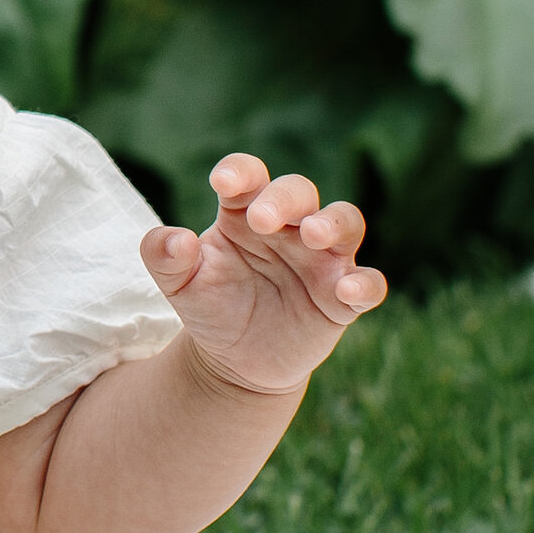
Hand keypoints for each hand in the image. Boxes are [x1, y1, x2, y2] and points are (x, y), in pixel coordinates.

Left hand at [141, 154, 386, 400]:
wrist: (234, 361)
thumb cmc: (210, 307)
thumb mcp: (178, 285)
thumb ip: (163, 257)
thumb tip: (175, 238)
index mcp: (245, 212)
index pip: (249, 176)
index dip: (240, 171)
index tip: (222, 183)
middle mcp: (290, 228)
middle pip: (299, 191)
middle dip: (284, 198)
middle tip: (261, 219)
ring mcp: (322, 260)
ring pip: (346, 222)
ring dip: (332, 223)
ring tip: (311, 235)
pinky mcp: (343, 299)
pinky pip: (370, 284)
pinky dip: (365, 284)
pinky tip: (346, 290)